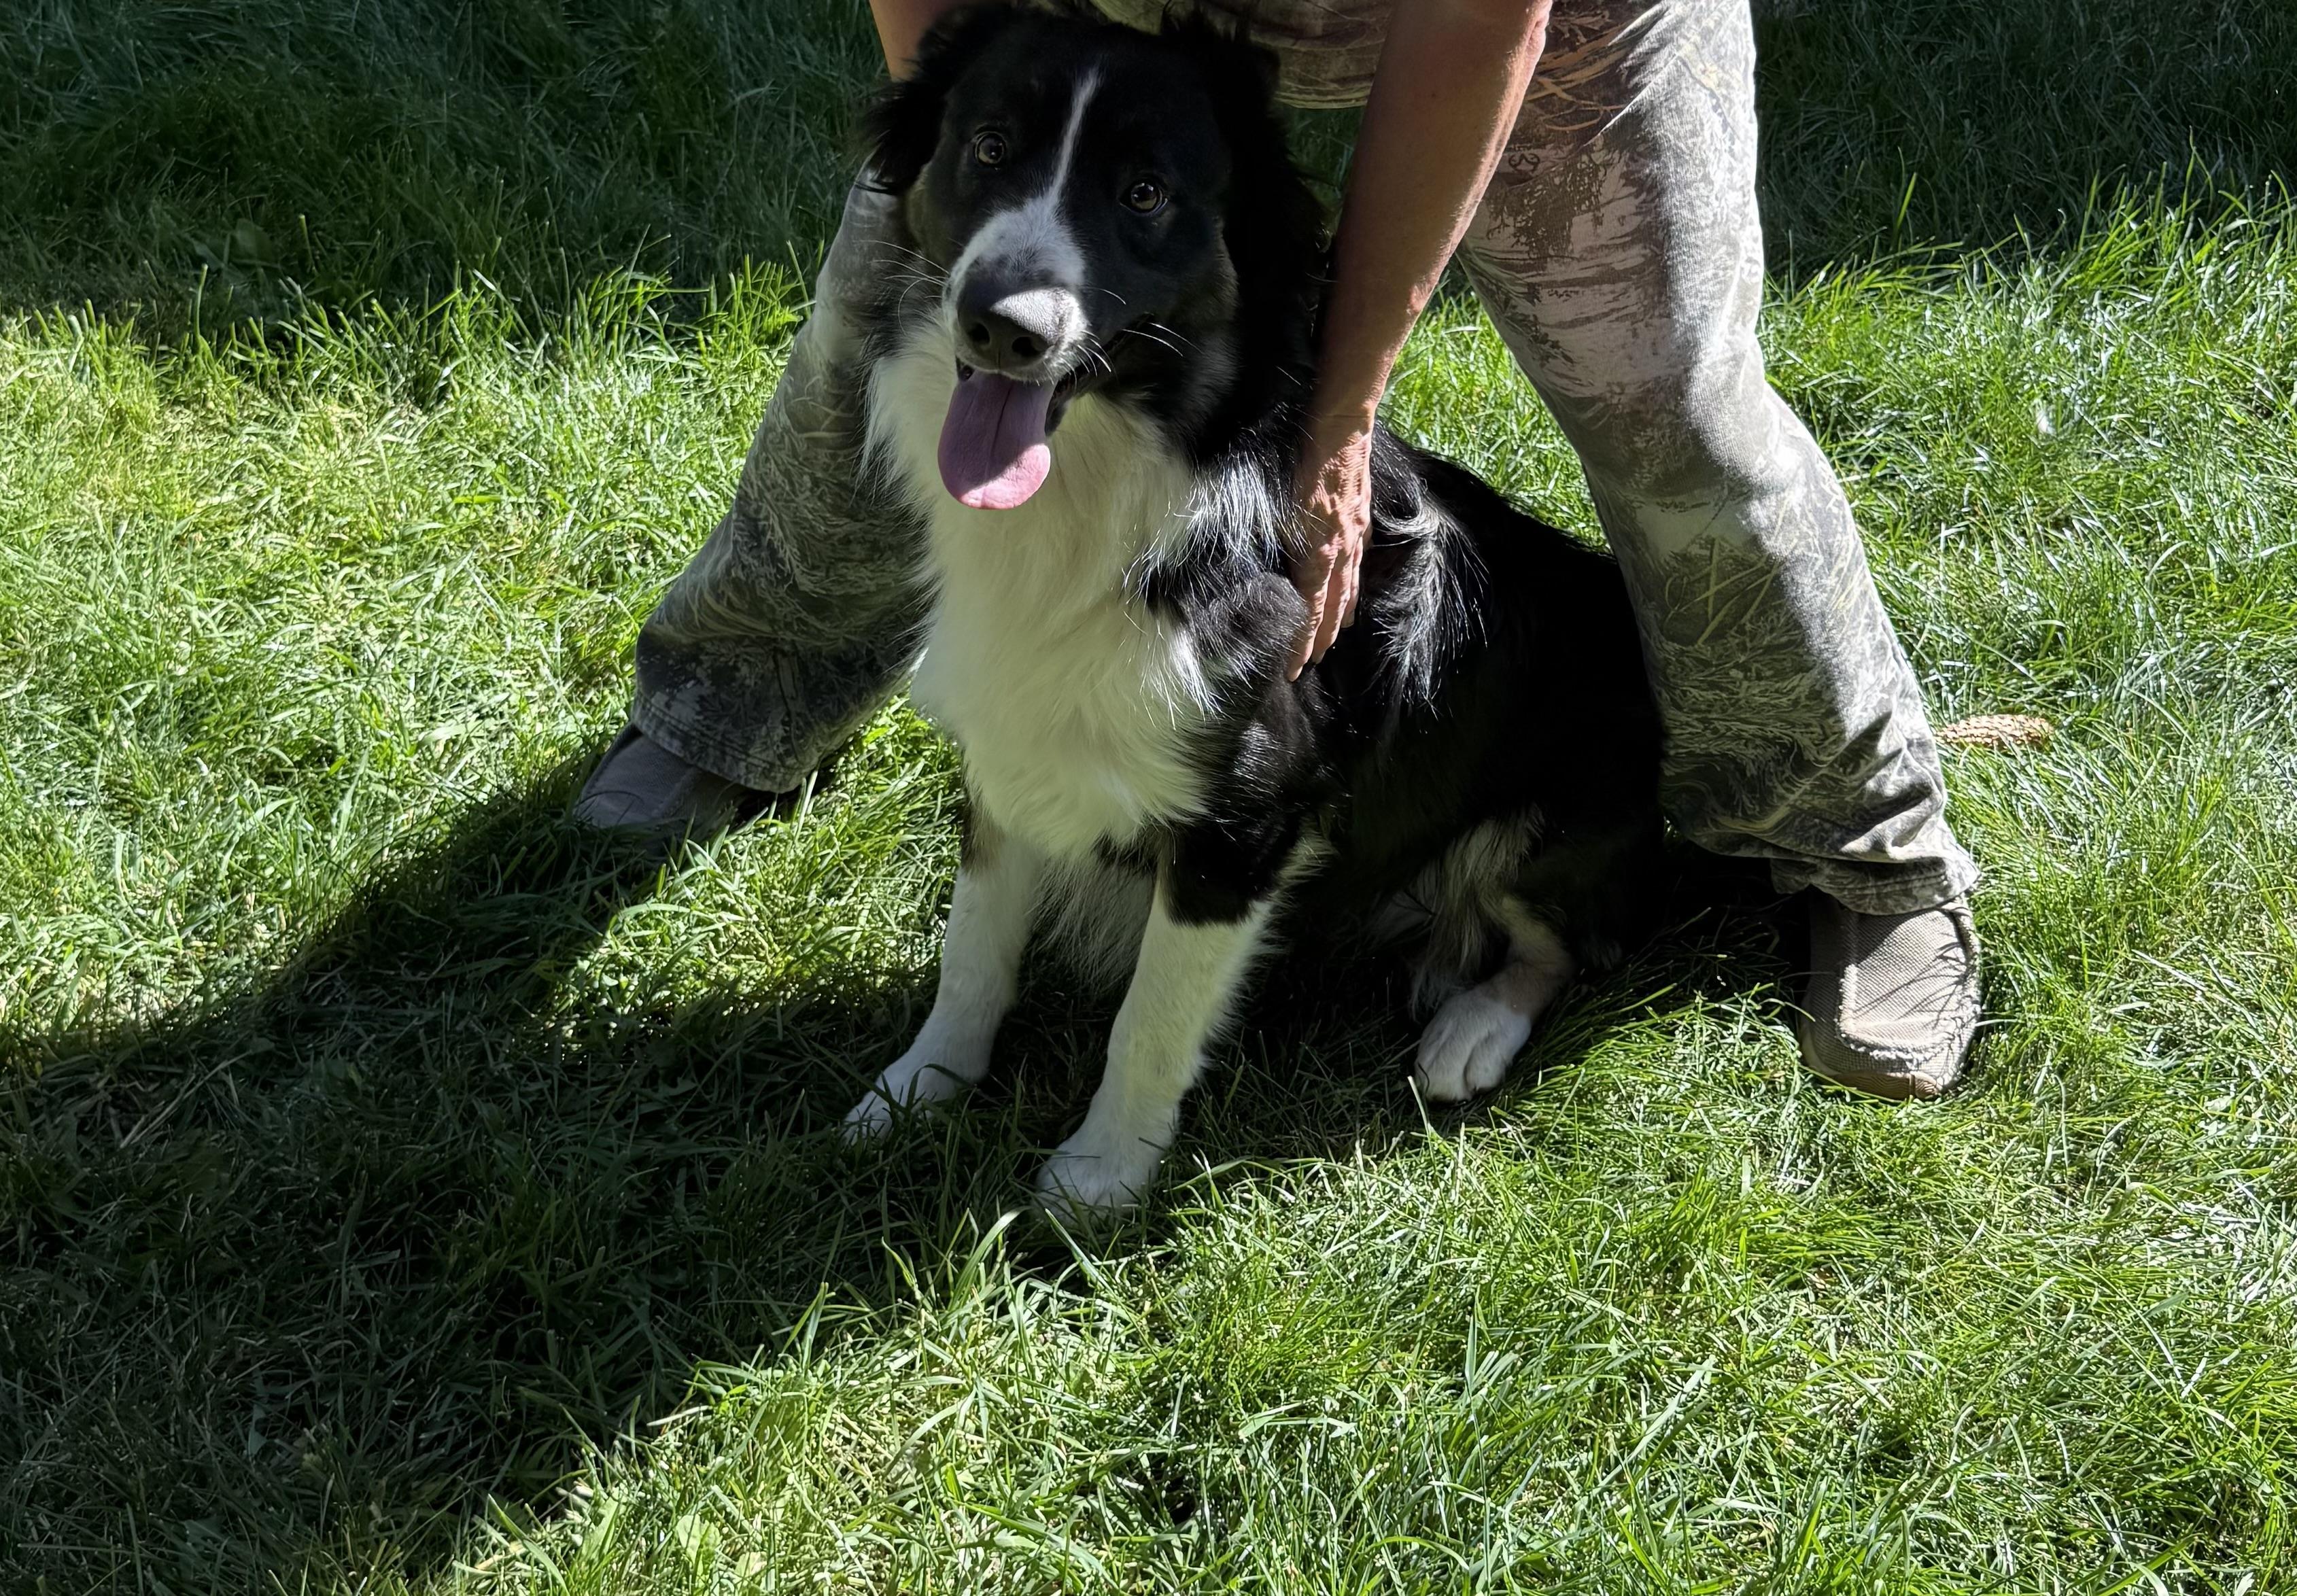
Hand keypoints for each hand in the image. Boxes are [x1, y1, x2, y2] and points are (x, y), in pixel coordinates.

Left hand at [1287, 421, 1373, 679]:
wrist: (1342, 429)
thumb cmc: (1305, 463)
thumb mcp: (1278, 507)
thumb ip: (1277, 545)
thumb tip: (1267, 574)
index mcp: (1317, 555)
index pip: (1309, 612)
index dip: (1301, 643)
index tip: (1293, 668)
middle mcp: (1340, 553)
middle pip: (1331, 608)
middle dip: (1319, 639)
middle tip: (1310, 663)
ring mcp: (1354, 538)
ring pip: (1349, 589)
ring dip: (1339, 618)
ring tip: (1333, 639)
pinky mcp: (1361, 521)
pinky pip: (1359, 566)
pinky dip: (1355, 587)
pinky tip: (1353, 593)